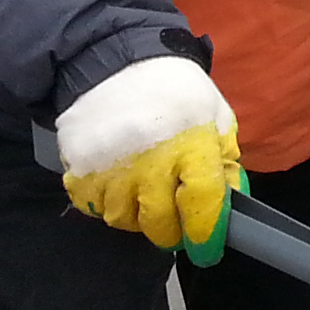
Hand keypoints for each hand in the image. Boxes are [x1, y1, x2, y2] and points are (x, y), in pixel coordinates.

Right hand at [57, 56, 244, 262]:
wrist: (114, 60)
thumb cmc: (174, 91)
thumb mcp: (215, 115)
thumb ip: (225, 160)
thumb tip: (231, 204)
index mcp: (191, 143)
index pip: (201, 203)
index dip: (205, 234)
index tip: (206, 249)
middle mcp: (150, 159)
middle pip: (159, 223)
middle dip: (171, 231)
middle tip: (174, 223)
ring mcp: (110, 166)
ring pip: (123, 220)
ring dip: (136, 217)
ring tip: (143, 194)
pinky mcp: (78, 168)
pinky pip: (92, 208)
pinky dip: (106, 204)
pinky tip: (117, 183)